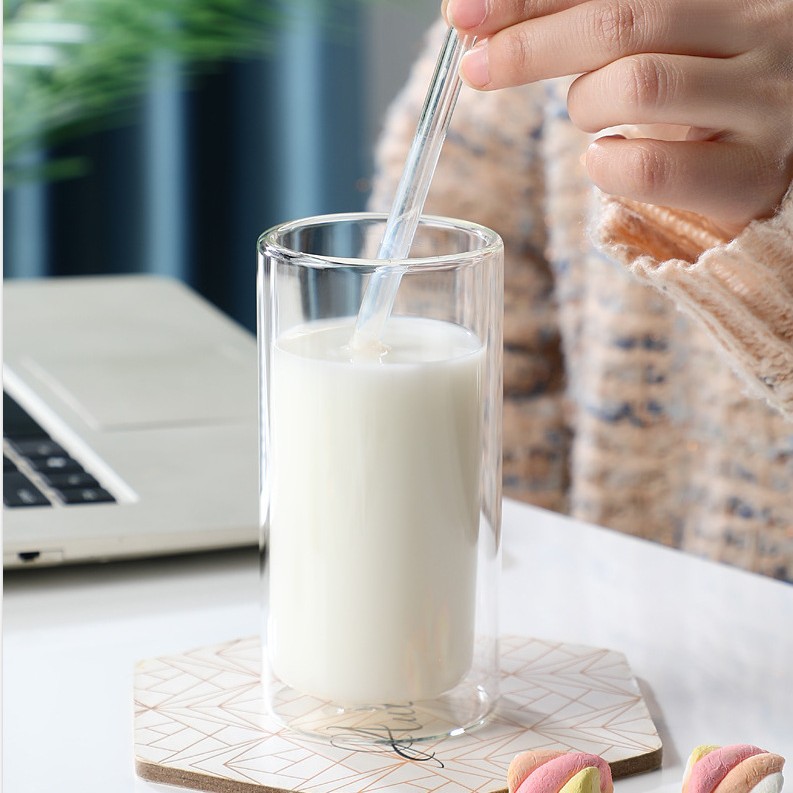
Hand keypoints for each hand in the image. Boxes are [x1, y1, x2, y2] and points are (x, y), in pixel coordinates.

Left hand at [442, 0, 792, 231]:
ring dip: (583, 106)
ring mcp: (765, 103)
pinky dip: (606, 164)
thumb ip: (600, 20)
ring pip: (638, 86)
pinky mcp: (754, 174)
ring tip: (589, 114)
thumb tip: (484, 19)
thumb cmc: (708, 89)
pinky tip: (602, 157)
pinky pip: (654, 167)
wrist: (782, 157)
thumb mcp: (666, 37)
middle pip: (623, 21)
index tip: (465, 13)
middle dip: (532, 46)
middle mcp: (762, 30)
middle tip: (480, 67)